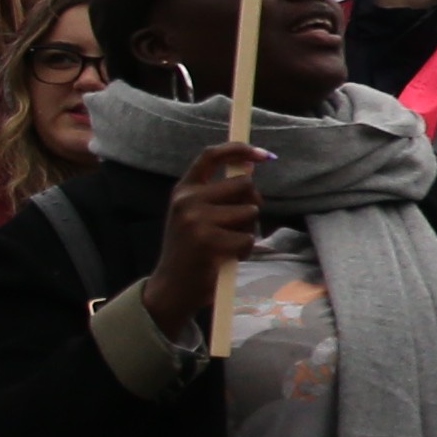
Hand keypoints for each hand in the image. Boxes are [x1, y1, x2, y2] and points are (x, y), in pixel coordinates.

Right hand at [138, 141, 262, 333]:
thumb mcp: (198, 216)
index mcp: (184, 190)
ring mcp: (196, 220)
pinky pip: (248, 238)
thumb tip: (250, 166)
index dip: (239, 149)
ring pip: (250, 212)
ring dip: (248, 230)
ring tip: (228, 245)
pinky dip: (245, 250)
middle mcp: (186, 200)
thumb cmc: (193, 251)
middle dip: (252, 203)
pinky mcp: (207, 241)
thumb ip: (220, 193)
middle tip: (240, 224)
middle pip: (244, 185)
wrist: (173, 287)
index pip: (210, 156)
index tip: (263, 155)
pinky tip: (227, 259)